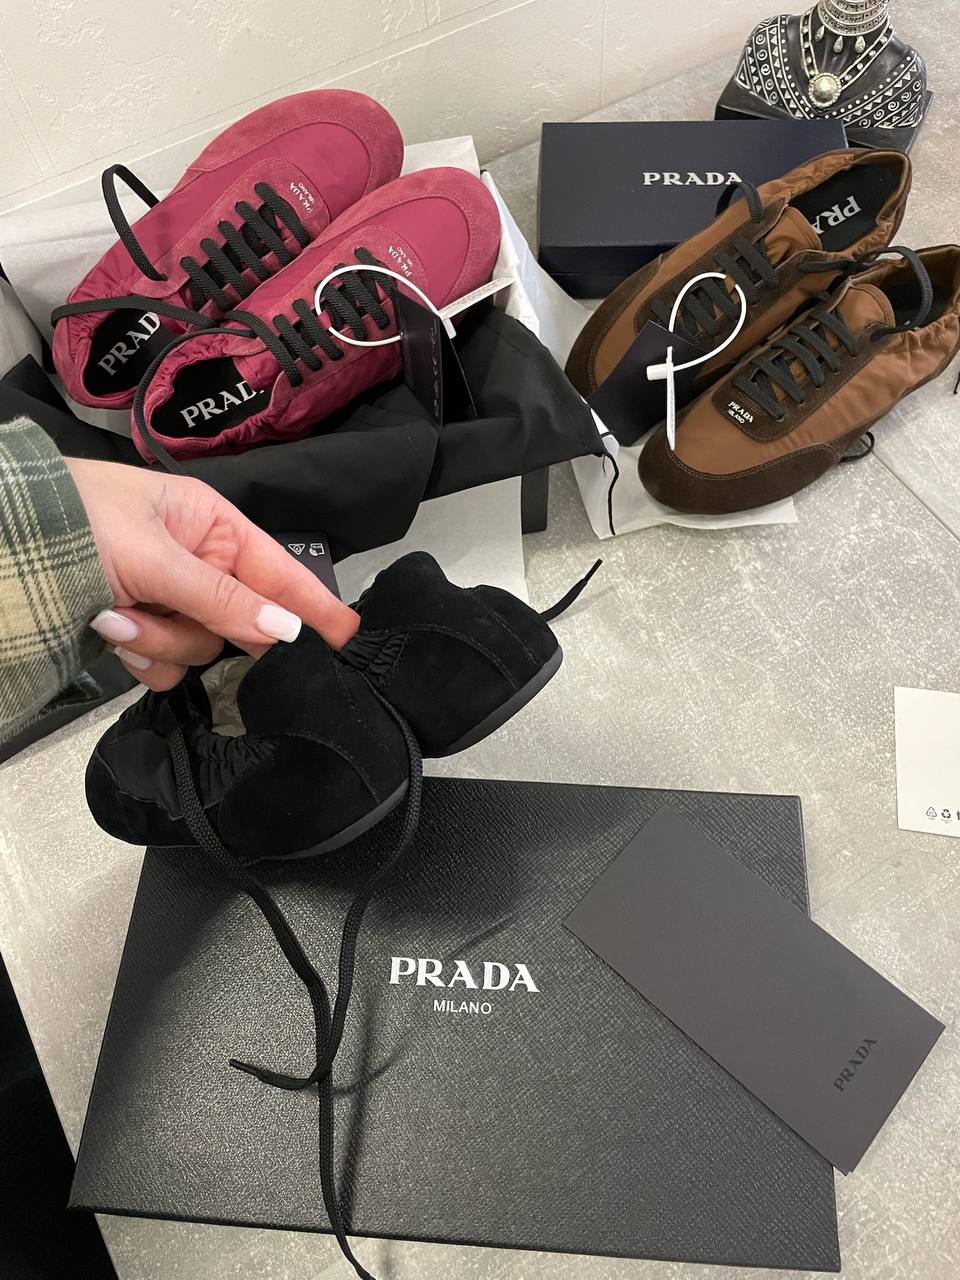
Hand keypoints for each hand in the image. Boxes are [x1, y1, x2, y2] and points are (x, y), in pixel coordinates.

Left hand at [68, 458, 358, 690]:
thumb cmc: (73, 523)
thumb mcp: (152, 556)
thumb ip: (221, 598)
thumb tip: (285, 629)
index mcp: (210, 524)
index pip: (278, 570)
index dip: (314, 605)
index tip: (351, 639)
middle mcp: (196, 562)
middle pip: (240, 620)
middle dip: (201, 625)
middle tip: (165, 614)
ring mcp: (166, 599)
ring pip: (200, 649)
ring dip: (157, 640)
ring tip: (113, 614)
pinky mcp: (138, 629)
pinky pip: (165, 664)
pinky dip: (137, 654)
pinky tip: (107, 629)